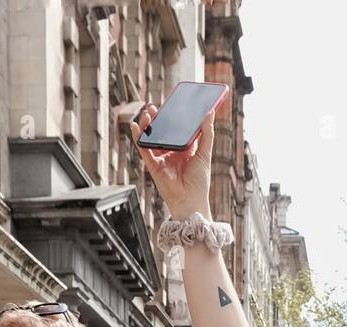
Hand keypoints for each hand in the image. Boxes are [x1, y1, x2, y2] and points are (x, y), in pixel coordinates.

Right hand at [130, 103, 215, 221]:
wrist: (190, 201)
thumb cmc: (199, 182)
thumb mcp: (205, 153)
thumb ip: (207, 133)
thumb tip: (210, 112)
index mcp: (185, 150)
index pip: (177, 130)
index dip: (174, 117)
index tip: (171, 104)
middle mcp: (172, 153)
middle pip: (163, 132)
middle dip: (158, 118)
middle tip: (156, 105)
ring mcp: (161, 159)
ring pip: (152, 138)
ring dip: (148, 125)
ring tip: (148, 112)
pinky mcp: (153, 166)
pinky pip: (143, 149)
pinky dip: (138, 137)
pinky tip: (135, 126)